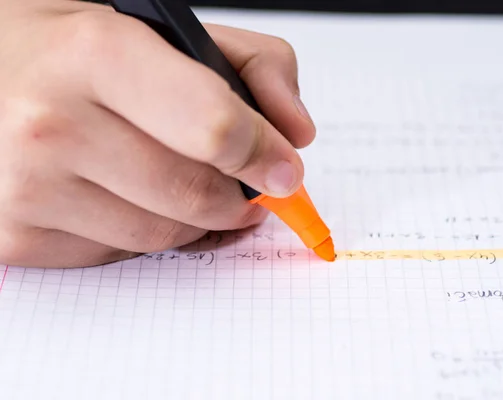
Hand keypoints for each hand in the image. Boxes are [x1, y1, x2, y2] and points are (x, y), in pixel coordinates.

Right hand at [0, 0, 315, 267]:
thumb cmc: (71, 51)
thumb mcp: (161, 28)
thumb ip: (252, 64)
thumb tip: (296, 133)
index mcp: (97, 54)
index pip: (215, 129)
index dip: (264, 155)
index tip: (283, 170)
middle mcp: (52, 123)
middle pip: (195, 196)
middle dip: (236, 199)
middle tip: (244, 189)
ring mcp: (27, 187)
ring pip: (162, 236)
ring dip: (193, 219)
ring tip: (184, 186)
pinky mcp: (15, 236)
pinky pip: (118, 255)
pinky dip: (140, 233)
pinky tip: (127, 197)